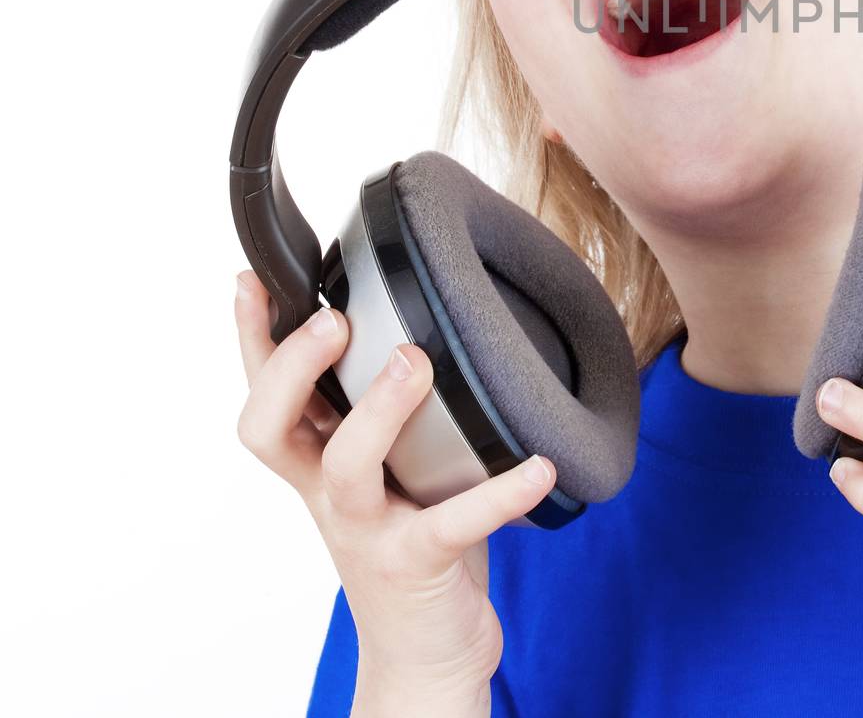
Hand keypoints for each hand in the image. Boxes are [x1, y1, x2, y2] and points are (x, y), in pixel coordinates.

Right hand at [233, 269, 555, 713]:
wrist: (426, 653)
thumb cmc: (412, 539)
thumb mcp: (390, 469)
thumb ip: (387, 408)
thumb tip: (418, 315)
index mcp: (317, 463)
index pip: (265, 395)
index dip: (250, 340)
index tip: (251, 280)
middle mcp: (330, 494)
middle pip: (272, 429)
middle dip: (292, 368)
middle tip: (333, 319)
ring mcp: (369, 531)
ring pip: (348, 469)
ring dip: (377, 410)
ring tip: (416, 362)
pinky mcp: (419, 564)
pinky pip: (455, 524)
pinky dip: (501, 492)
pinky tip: (540, 466)